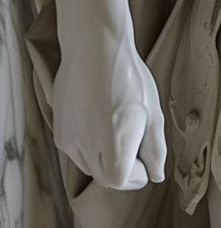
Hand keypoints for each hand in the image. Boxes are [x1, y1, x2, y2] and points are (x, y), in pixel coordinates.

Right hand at [52, 21, 166, 189]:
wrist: (94, 46)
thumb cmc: (128, 76)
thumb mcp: (152, 111)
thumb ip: (155, 148)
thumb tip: (155, 175)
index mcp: (114, 149)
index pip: (122, 181)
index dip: (137, 171)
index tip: (144, 153)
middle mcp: (87, 150)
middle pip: (105, 177)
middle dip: (122, 166)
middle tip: (134, 138)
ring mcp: (69, 141)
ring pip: (90, 164)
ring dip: (104, 155)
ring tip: (114, 120)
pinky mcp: (59, 131)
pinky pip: (76, 150)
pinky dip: (88, 143)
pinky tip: (97, 116)